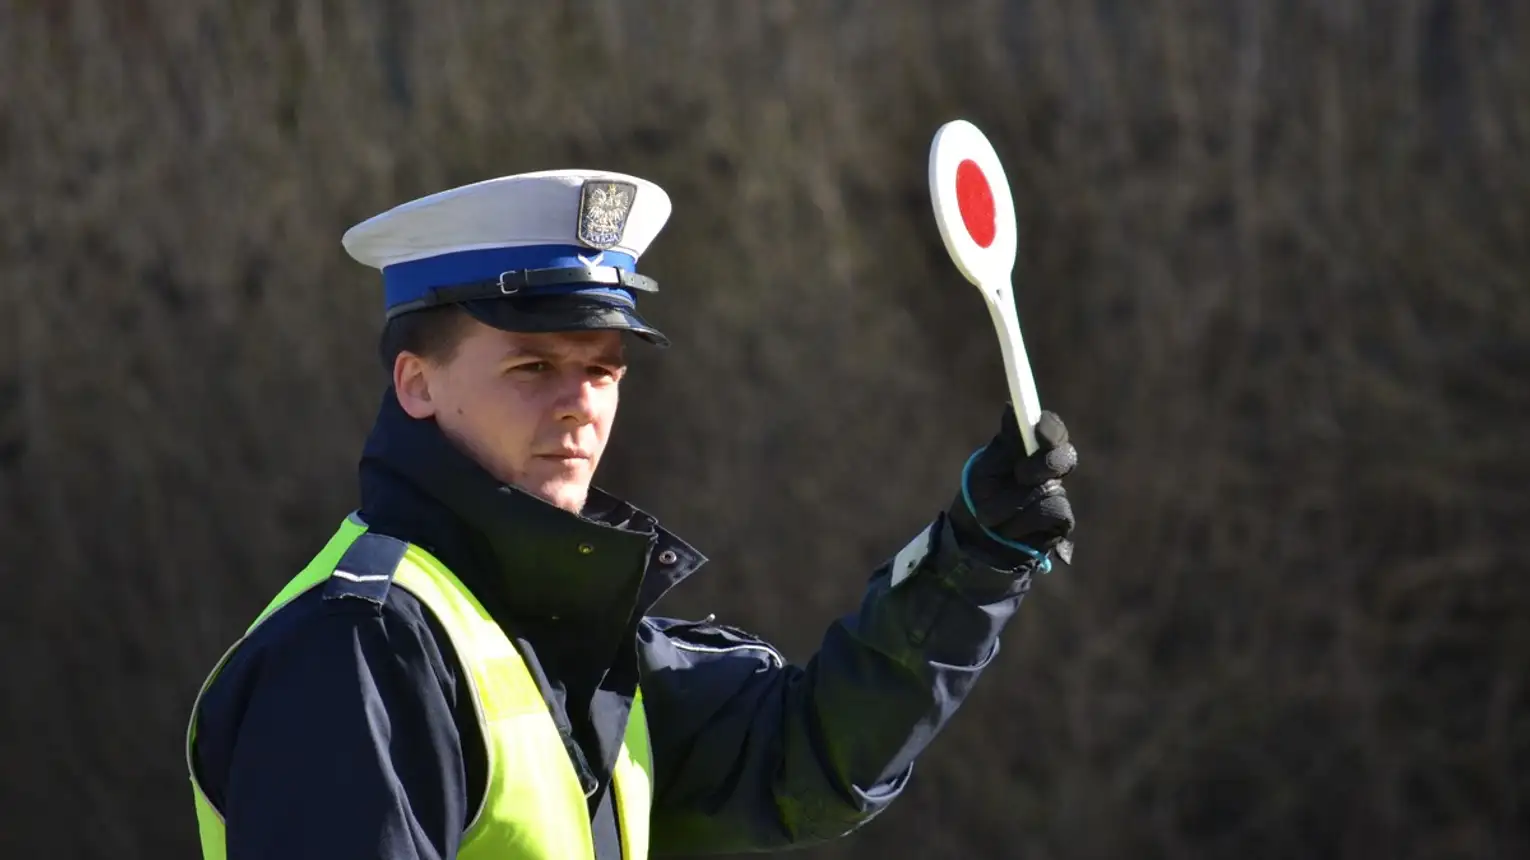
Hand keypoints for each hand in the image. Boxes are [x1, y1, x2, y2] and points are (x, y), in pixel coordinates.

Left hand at [946, 407, 1077, 569]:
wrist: (975, 541)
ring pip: (1049, 489)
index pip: (1052, 431)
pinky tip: (1009, 530)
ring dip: (1012, 503)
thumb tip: (1011, 408)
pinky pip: (1048, 513)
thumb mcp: (986, 468)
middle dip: (1043, 463)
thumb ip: (1004, 443)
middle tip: (1021, 474)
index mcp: (1032, 450)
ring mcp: (1057, 494)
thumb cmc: (980, 497)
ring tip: (991, 515)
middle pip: (1065, 456)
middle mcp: (1050, 469)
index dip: (1051, 428)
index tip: (1040, 429)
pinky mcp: (1061, 522)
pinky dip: (1021, 521)